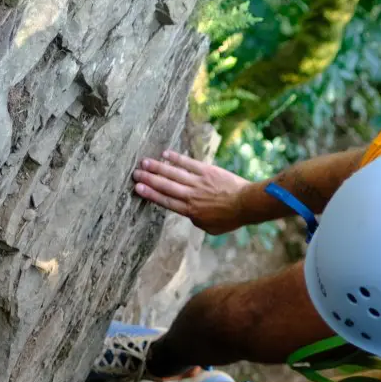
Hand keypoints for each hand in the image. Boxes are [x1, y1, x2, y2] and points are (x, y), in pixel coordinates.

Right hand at [132, 150, 251, 234]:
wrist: (246, 204)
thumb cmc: (230, 219)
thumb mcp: (210, 228)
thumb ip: (196, 220)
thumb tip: (190, 214)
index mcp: (190, 211)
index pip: (165, 201)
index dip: (150, 194)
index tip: (138, 188)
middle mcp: (191, 195)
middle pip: (165, 186)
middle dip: (148, 179)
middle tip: (135, 173)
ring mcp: (198, 182)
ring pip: (174, 173)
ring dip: (158, 167)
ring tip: (144, 162)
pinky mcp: (207, 171)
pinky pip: (188, 163)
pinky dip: (176, 158)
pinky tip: (165, 153)